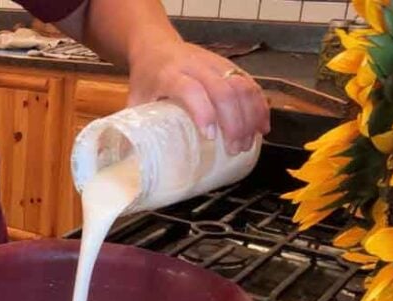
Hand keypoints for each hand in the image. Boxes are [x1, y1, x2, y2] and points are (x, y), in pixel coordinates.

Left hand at [127, 39, 269, 154]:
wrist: (156, 45)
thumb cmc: (146, 77)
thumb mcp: (135, 99)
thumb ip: (135, 127)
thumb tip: (130, 162)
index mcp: (170, 74)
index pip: (191, 89)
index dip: (204, 112)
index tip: (210, 137)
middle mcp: (196, 66)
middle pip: (224, 90)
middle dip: (234, 122)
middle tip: (235, 149)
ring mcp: (216, 64)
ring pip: (242, 86)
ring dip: (250, 116)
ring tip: (248, 143)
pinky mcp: (229, 66)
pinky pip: (250, 83)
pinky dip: (259, 105)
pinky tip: (261, 126)